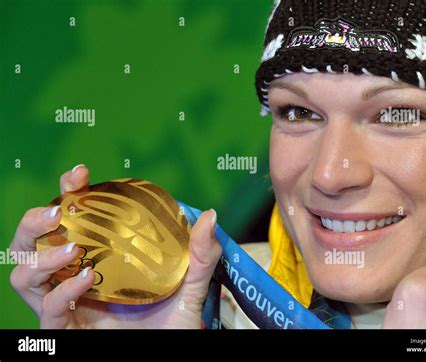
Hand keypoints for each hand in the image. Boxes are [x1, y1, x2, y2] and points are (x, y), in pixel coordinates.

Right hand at [9, 165, 221, 328]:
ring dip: (41, 257)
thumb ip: (200, 254)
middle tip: (58, 211)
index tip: (80, 174)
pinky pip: (49, 309)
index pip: (72, 219)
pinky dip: (62, 292)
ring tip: (72, 249)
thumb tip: (210, 216)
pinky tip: (85, 279)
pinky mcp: (66, 329)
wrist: (171, 351)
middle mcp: (75, 275)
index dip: (69, 192)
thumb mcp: (190, 285)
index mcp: (98, 256)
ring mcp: (67, 303)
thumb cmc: (174, 321)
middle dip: (34, 220)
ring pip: (24, 274)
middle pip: (32, 242)